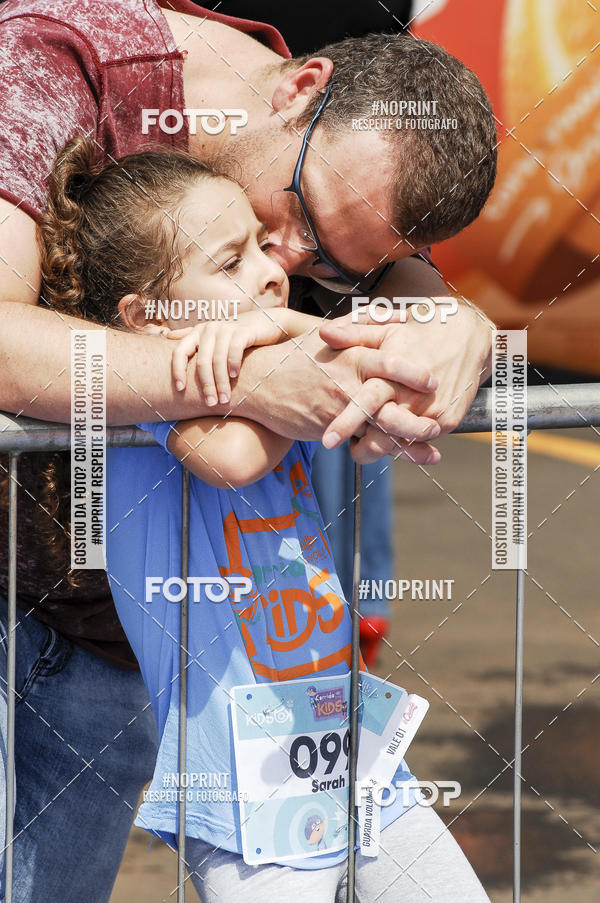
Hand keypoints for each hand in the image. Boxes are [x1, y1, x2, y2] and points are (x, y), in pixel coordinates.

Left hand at [168, 310, 289, 403]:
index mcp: (198, 332)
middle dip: (207, 385)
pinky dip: (233, 364)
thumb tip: (169, 336)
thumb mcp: (212, 336)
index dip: (177, 371)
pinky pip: (234, 350)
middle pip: (202, 362)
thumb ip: (191, 336)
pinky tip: (235, 376)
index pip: (180, 352)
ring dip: (221, 382)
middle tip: (211, 403)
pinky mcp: (243, 331)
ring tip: (224, 398)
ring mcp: (226, 328)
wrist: (264, 323)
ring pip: (218, 360)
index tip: (180, 390)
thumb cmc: (234, 335)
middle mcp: (209, 329)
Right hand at [245, 324, 441, 443]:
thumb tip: (400, 315)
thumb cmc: (297, 356)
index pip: (389, 362)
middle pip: (387, 404)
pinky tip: (405, 458)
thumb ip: (364, 327)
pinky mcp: (328, 429)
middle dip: (414, 419)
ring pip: (377, 430)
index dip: (413, 373)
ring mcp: (337, 409)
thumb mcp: (328, 335)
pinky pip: (361, 443)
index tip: (434, 380)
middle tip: (438, 425)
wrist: (257, 382)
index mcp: (351, 355)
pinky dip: (385, 452)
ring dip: (407, 444)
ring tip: (432, 451)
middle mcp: (346, 383)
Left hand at [319, 302, 492, 462]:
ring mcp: (433, 412)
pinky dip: (405, 442)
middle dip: (362, 449)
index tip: (327, 441)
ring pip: (401, 443)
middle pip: (382, 435)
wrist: (468, 334)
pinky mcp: (449, 420)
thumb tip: (323, 334)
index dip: (345, 423)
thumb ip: (353, 335)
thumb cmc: (419, 331)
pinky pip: (421, 441)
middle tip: (347, 449)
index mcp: (393, 375)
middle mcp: (414, 397)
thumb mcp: (386, 328)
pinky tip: (394, 434)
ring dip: (382, 447)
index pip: (366, 403)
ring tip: (366, 442)